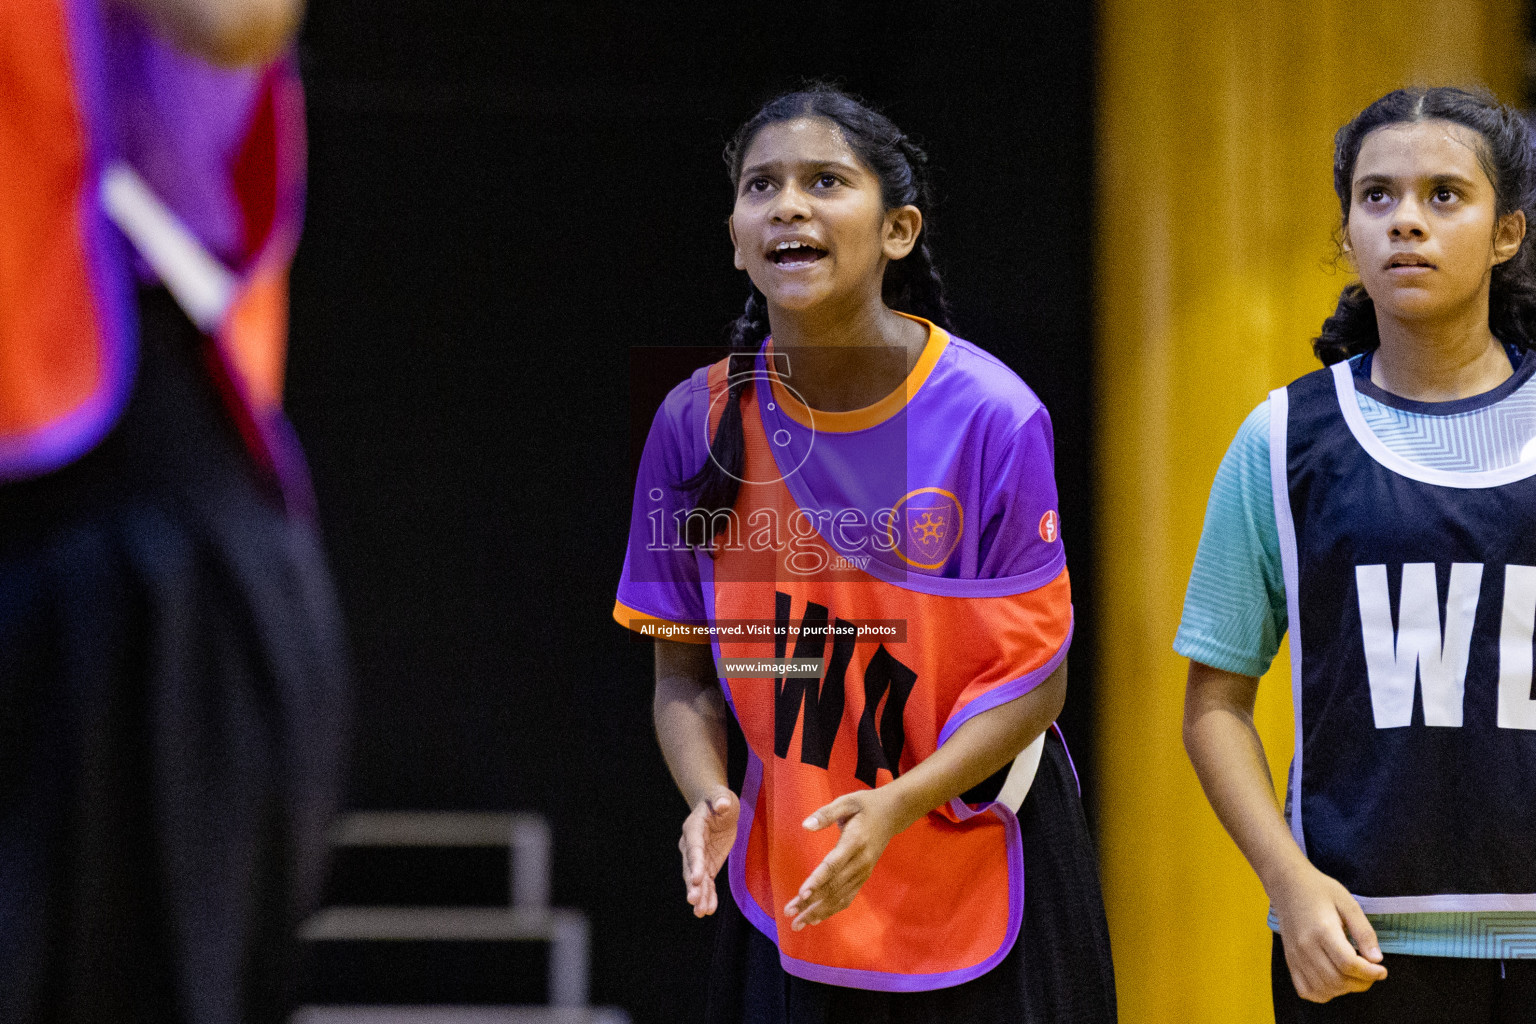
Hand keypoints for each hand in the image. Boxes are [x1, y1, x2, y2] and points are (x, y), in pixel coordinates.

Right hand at [679, 786, 737, 917]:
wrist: (717, 806)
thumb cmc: (719, 799)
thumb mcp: (722, 796)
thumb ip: (720, 800)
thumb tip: (721, 804)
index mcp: (693, 828)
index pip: (694, 848)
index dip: (694, 863)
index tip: (696, 878)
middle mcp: (691, 845)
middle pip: (690, 867)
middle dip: (693, 885)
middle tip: (693, 901)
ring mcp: (698, 857)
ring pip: (696, 880)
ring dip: (699, 896)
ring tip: (701, 912)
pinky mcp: (707, 865)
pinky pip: (707, 882)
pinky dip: (708, 896)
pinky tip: (708, 910)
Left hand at [784, 788, 903, 930]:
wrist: (893, 813)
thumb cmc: (866, 805)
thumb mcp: (847, 801)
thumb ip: (826, 814)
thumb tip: (805, 825)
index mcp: (855, 842)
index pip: (833, 865)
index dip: (818, 881)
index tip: (802, 894)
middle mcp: (861, 862)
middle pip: (833, 886)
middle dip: (811, 902)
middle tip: (790, 913)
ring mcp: (863, 871)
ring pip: (840, 896)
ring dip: (818, 911)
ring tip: (798, 923)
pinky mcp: (864, 876)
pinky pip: (847, 897)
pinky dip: (832, 909)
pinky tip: (816, 918)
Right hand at [1269, 859, 1386, 1001]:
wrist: (1286, 884)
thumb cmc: (1319, 890)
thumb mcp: (1348, 903)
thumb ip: (1364, 931)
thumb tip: (1376, 959)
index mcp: (1322, 930)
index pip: (1348, 964)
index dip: (1370, 972)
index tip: (1382, 970)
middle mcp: (1305, 946)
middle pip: (1337, 980)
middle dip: (1361, 983)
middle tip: (1371, 972)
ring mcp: (1295, 956)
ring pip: (1323, 989)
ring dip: (1345, 988)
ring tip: (1354, 975)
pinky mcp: (1290, 961)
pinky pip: (1306, 990)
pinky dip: (1323, 993)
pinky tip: (1334, 980)